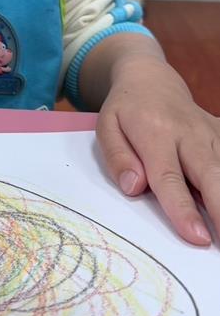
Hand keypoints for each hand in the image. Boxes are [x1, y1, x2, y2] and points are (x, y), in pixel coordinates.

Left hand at [96, 54, 219, 245]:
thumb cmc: (126, 110)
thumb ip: (118, 158)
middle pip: (211, 175)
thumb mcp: (107, 127)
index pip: (169, 178)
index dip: (183, 209)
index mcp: (155, 133)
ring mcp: (210, 132)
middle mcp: (189, 133)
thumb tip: (133, 188)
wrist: (150, 79)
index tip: (197, 237)